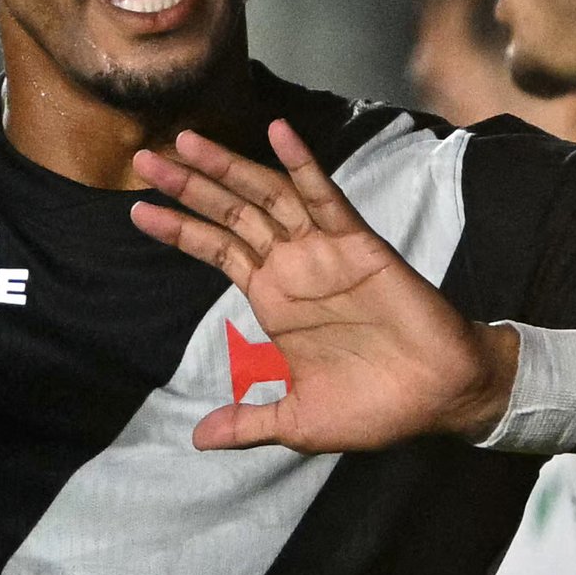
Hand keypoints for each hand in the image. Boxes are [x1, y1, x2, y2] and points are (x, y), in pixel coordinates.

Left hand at [130, 120, 514, 451]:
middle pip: (230, 213)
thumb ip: (248, 423)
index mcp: (273, 300)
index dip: (179, 229)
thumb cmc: (374, 407)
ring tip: (187, 140)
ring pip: (267, 196)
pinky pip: (326, 198)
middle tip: (143, 158)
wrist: (438, 398)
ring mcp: (323, 251)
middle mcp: (292, 267)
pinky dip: (302, 165)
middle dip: (188, 186)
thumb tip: (198, 440)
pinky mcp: (359, 245)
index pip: (216, 251)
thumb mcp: (297, 422)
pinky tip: (278, 133)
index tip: (137, 209)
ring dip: (228, 167)